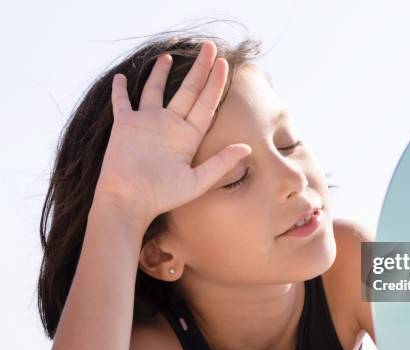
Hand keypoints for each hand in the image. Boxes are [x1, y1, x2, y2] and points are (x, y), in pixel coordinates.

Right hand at [94, 40, 250, 224]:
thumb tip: (247, 148)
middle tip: (209, 46)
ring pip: (156, 91)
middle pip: (188, 91)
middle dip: (200, 69)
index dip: (216, 84)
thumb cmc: (163, 195)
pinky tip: (121, 77)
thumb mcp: (198, 181)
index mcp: (188, 136)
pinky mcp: (125, 126)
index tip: (225, 64)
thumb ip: (221, 163)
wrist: (129, 201)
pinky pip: (122, 103)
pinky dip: (121, 90)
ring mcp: (147, 124)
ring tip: (169, 56)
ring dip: (161, 74)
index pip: (206, 104)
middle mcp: (169, 126)